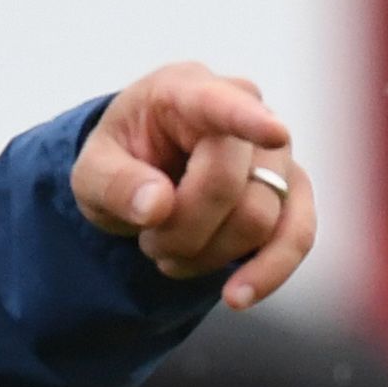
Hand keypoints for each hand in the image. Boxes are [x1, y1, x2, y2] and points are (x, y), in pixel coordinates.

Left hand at [72, 63, 316, 309]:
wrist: (149, 174)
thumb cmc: (122, 160)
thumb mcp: (90, 171)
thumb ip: (115, 184)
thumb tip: (158, 206)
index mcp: (186, 90)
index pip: (220, 104)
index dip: (248, 121)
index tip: (274, 133)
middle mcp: (245, 110)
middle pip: (230, 186)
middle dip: (183, 231)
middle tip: (148, 240)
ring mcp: (276, 152)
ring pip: (258, 221)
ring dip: (207, 254)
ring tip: (171, 248)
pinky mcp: (294, 192)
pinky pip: (297, 238)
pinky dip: (267, 273)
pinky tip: (236, 296)